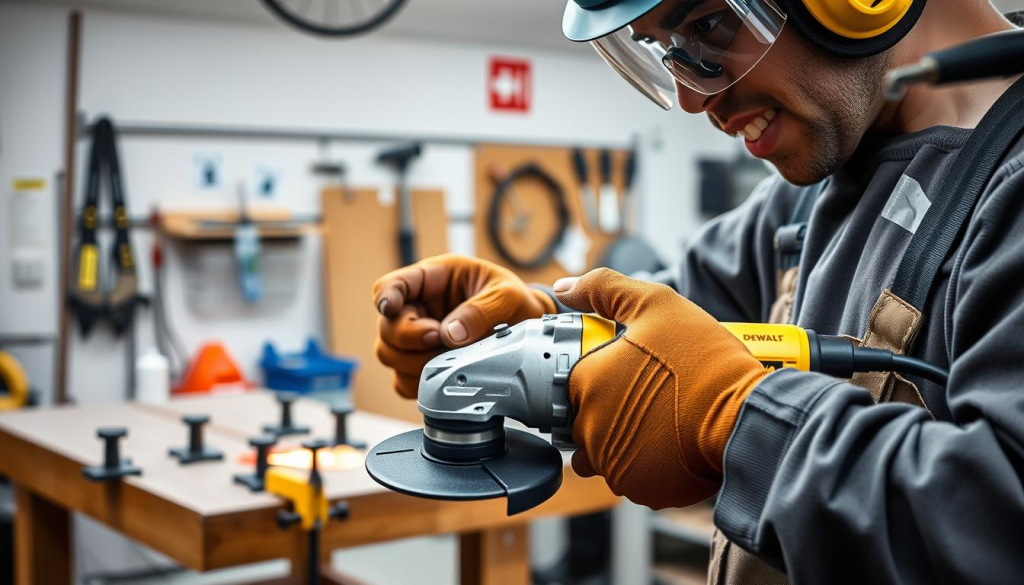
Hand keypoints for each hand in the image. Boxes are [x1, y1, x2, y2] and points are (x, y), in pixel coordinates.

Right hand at [372, 254, 555, 397]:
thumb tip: (450, 334)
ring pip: (389, 355)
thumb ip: (480, 310)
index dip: (386, 297)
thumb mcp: (506, 295)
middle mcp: (419, 309)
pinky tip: (443, 375)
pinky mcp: (423, 366)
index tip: (390, 308)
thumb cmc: (512, 301)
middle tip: (439, 338)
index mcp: (432, 280)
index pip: (392, 285)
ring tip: (449, 357)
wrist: (527, 326)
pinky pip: (403, 381)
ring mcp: (418, 340)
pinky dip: (417, 383)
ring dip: (414, 362)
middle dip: (409, 338)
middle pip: (387, 327)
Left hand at [554, 268, 767, 508]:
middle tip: (645, 392)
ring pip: (602, 451)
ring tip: (659, 417)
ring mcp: (612, 463)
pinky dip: (643, 463)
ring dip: (621, 436)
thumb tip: (563, 289)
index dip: (593, 374)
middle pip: (582, 419)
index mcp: (585, 383)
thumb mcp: (655, 303)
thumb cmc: (703, 359)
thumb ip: (603, 289)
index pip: (567, 382)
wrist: (746, 416)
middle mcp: (589, 429)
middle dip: (606, 407)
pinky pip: (629, 475)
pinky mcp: (639, 489)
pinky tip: (668, 441)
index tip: (619, 370)